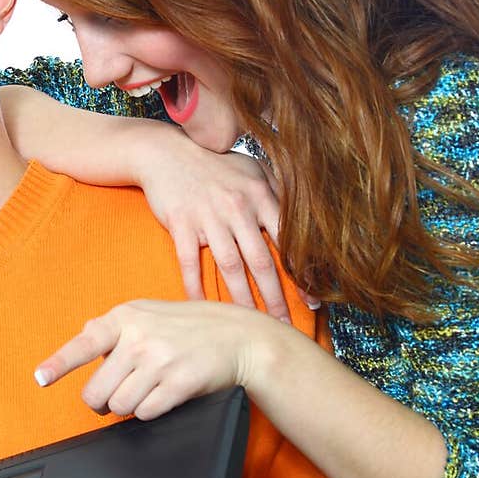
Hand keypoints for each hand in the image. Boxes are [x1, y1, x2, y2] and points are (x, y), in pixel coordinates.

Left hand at [34, 298, 266, 419]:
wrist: (240, 337)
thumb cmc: (190, 327)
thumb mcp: (148, 313)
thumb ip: (113, 326)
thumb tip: (81, 339)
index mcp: (126, 317)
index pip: (83, 343)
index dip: (59, 364)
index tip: (41, 378)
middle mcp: (140, 337)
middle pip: (98, 391)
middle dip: (104, 401)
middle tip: (117, 395)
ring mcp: (160, 359)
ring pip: (120, 406)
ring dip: (129, 407)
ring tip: (148, 390)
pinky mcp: (179, 381)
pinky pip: (146, 412)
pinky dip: (151, 411)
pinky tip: (164, 395)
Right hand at [136, 140, 319, 318]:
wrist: (165, 151)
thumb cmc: (214, 162)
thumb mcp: (252, 168)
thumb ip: (278, 192)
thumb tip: (306, 219)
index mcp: (260, 195)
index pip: (288, 240)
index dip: (302, 273)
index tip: (313, 301)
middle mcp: (238, 207)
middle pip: (261, 261)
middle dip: (276, 298)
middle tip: (285, 325)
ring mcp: (208, 217)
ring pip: (230, 266)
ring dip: (243, 300)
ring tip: (252, 325)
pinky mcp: (181, 224)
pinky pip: (190, 263)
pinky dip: (196, 288)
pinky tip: (204, 308)